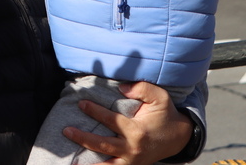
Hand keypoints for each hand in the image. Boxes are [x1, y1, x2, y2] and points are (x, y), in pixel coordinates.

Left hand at [63, 82, 192, 164]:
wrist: (180, 137)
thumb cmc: (166, 115)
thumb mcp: (160, 97)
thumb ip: (142, 88)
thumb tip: (121, 88)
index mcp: (137, 131)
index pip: (111, 120)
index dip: (95, 111)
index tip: (81, 104)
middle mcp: (133, 149)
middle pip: (103, 145)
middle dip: (83, 138)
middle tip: (66, 130)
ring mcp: (132, 161)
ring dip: (88, 164)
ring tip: (71, 162)